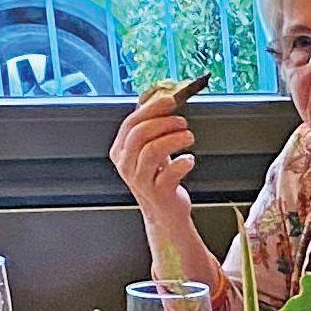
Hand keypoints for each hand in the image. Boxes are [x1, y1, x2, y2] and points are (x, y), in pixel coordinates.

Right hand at [108, 86, 198, 221]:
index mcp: (121, 151)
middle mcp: (126, 165)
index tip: (171, 100)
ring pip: (152, 151)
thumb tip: (157, 96)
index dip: (152, 109)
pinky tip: (190, 160)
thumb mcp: (150, 151)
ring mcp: (140, 180)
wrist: (166, 214)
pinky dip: (183, 163)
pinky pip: (170, 173)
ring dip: (174, 139)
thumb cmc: (160, 179)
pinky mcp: (158, 193)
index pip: (131, 123)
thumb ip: (151, 126)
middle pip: (139, 134)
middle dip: (163, 122)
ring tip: (189, 136)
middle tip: (182, 121)